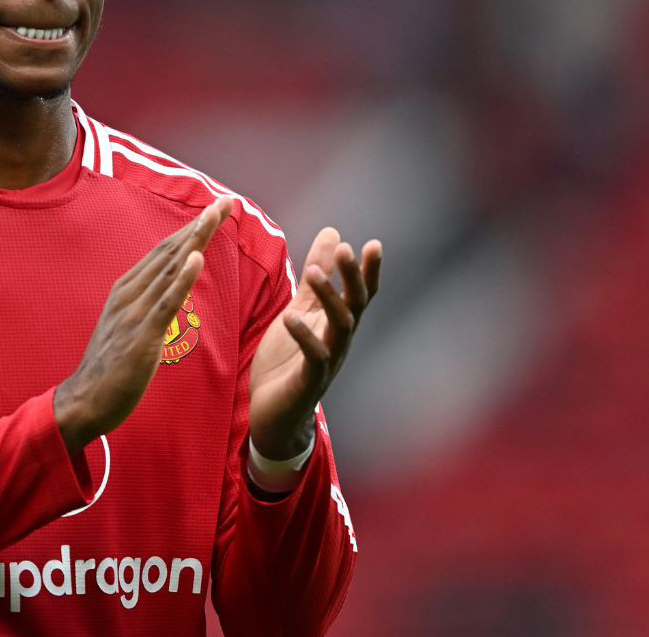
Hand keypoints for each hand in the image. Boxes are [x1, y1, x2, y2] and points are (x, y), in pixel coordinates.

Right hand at [54, 198, 232, 453]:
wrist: (84, 400)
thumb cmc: (109, 367)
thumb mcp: (126, 325)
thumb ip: (145, 304)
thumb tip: (166, 289)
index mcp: (126, 290)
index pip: (164, 252)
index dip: (190, 229)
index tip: (214, 210)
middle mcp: (129, 294)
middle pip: (170, 251)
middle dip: (200, 225)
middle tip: (226, 202)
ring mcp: (134, 313)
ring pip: (169, 269)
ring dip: (195, 240)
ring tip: (215, 215)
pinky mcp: (141, 336)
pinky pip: (165, 303)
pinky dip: (181, 279)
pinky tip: (196, 259)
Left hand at [248, 228, 381, 460]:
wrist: (275, 414)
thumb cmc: (288, 361)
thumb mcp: (300, 310)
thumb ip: (315, 278)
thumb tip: (333, 233)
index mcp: (335, 324)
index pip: (360, 293)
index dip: (368, 271)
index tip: (373, 244)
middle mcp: (338, 341)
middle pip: (355, 305)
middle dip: (352, 277)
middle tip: (347, 249)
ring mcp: (327, 362)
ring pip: (340, 327)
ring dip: (330, 298)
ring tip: (315, 273)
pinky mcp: (308, 381)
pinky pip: (314, 357)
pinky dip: (304, 336)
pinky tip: (290, 316)